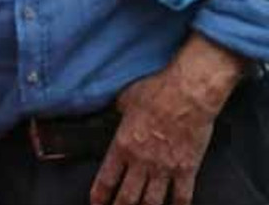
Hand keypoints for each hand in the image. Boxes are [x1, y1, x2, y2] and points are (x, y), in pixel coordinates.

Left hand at [90, 72, 216, 204]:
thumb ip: (118, 114)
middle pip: (127, 197)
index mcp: (122, 145)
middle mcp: (141, 161)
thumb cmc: (156, 92)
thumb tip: (114, 114)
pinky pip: (181, 196)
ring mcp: (165, 168)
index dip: (99, 196)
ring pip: (151, 202)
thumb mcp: (125, 100)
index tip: (96, 203)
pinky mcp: (187, 169)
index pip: (106, 179)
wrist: (189, 93)